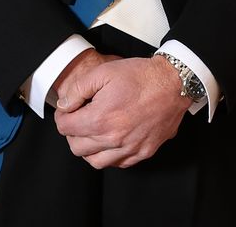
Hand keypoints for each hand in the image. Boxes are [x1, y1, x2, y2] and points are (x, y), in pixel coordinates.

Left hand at [52, 55, 190, 168]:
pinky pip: (119, 164)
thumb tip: (64, 105)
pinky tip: (111, 141)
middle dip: (72, 133)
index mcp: (100, 119)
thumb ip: (77, 90)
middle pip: (77, 148)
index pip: (65, 128)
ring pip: (96, 162)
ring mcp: (130, 148)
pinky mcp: (144, 151)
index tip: (67, 110)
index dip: (62, 116)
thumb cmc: (140, 76)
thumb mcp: (102, 72)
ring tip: (92, 133)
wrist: (173, 83)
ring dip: (89, 149)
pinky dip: (110, 156)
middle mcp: (114, 139)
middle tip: (78, 120)